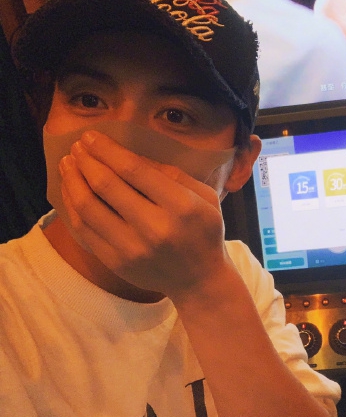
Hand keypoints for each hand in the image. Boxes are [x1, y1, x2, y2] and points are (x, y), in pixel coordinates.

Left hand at [58, 130, 230, 299]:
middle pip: (106, 185)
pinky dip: (73, 206)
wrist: (200, 280)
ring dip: (73, 180)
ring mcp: (132, 249)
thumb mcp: (205, 197)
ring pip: (88, 207)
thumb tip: (132, 156)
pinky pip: (84, 230)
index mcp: (181, 207)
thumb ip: (172, 174)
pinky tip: (71, 190)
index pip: (134, 170)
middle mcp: (155, 228)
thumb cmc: (204, 231)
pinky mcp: (116, 263)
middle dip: (86, 160)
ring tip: (68, 164)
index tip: (91, 136)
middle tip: (77, 146)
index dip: (107, 150)